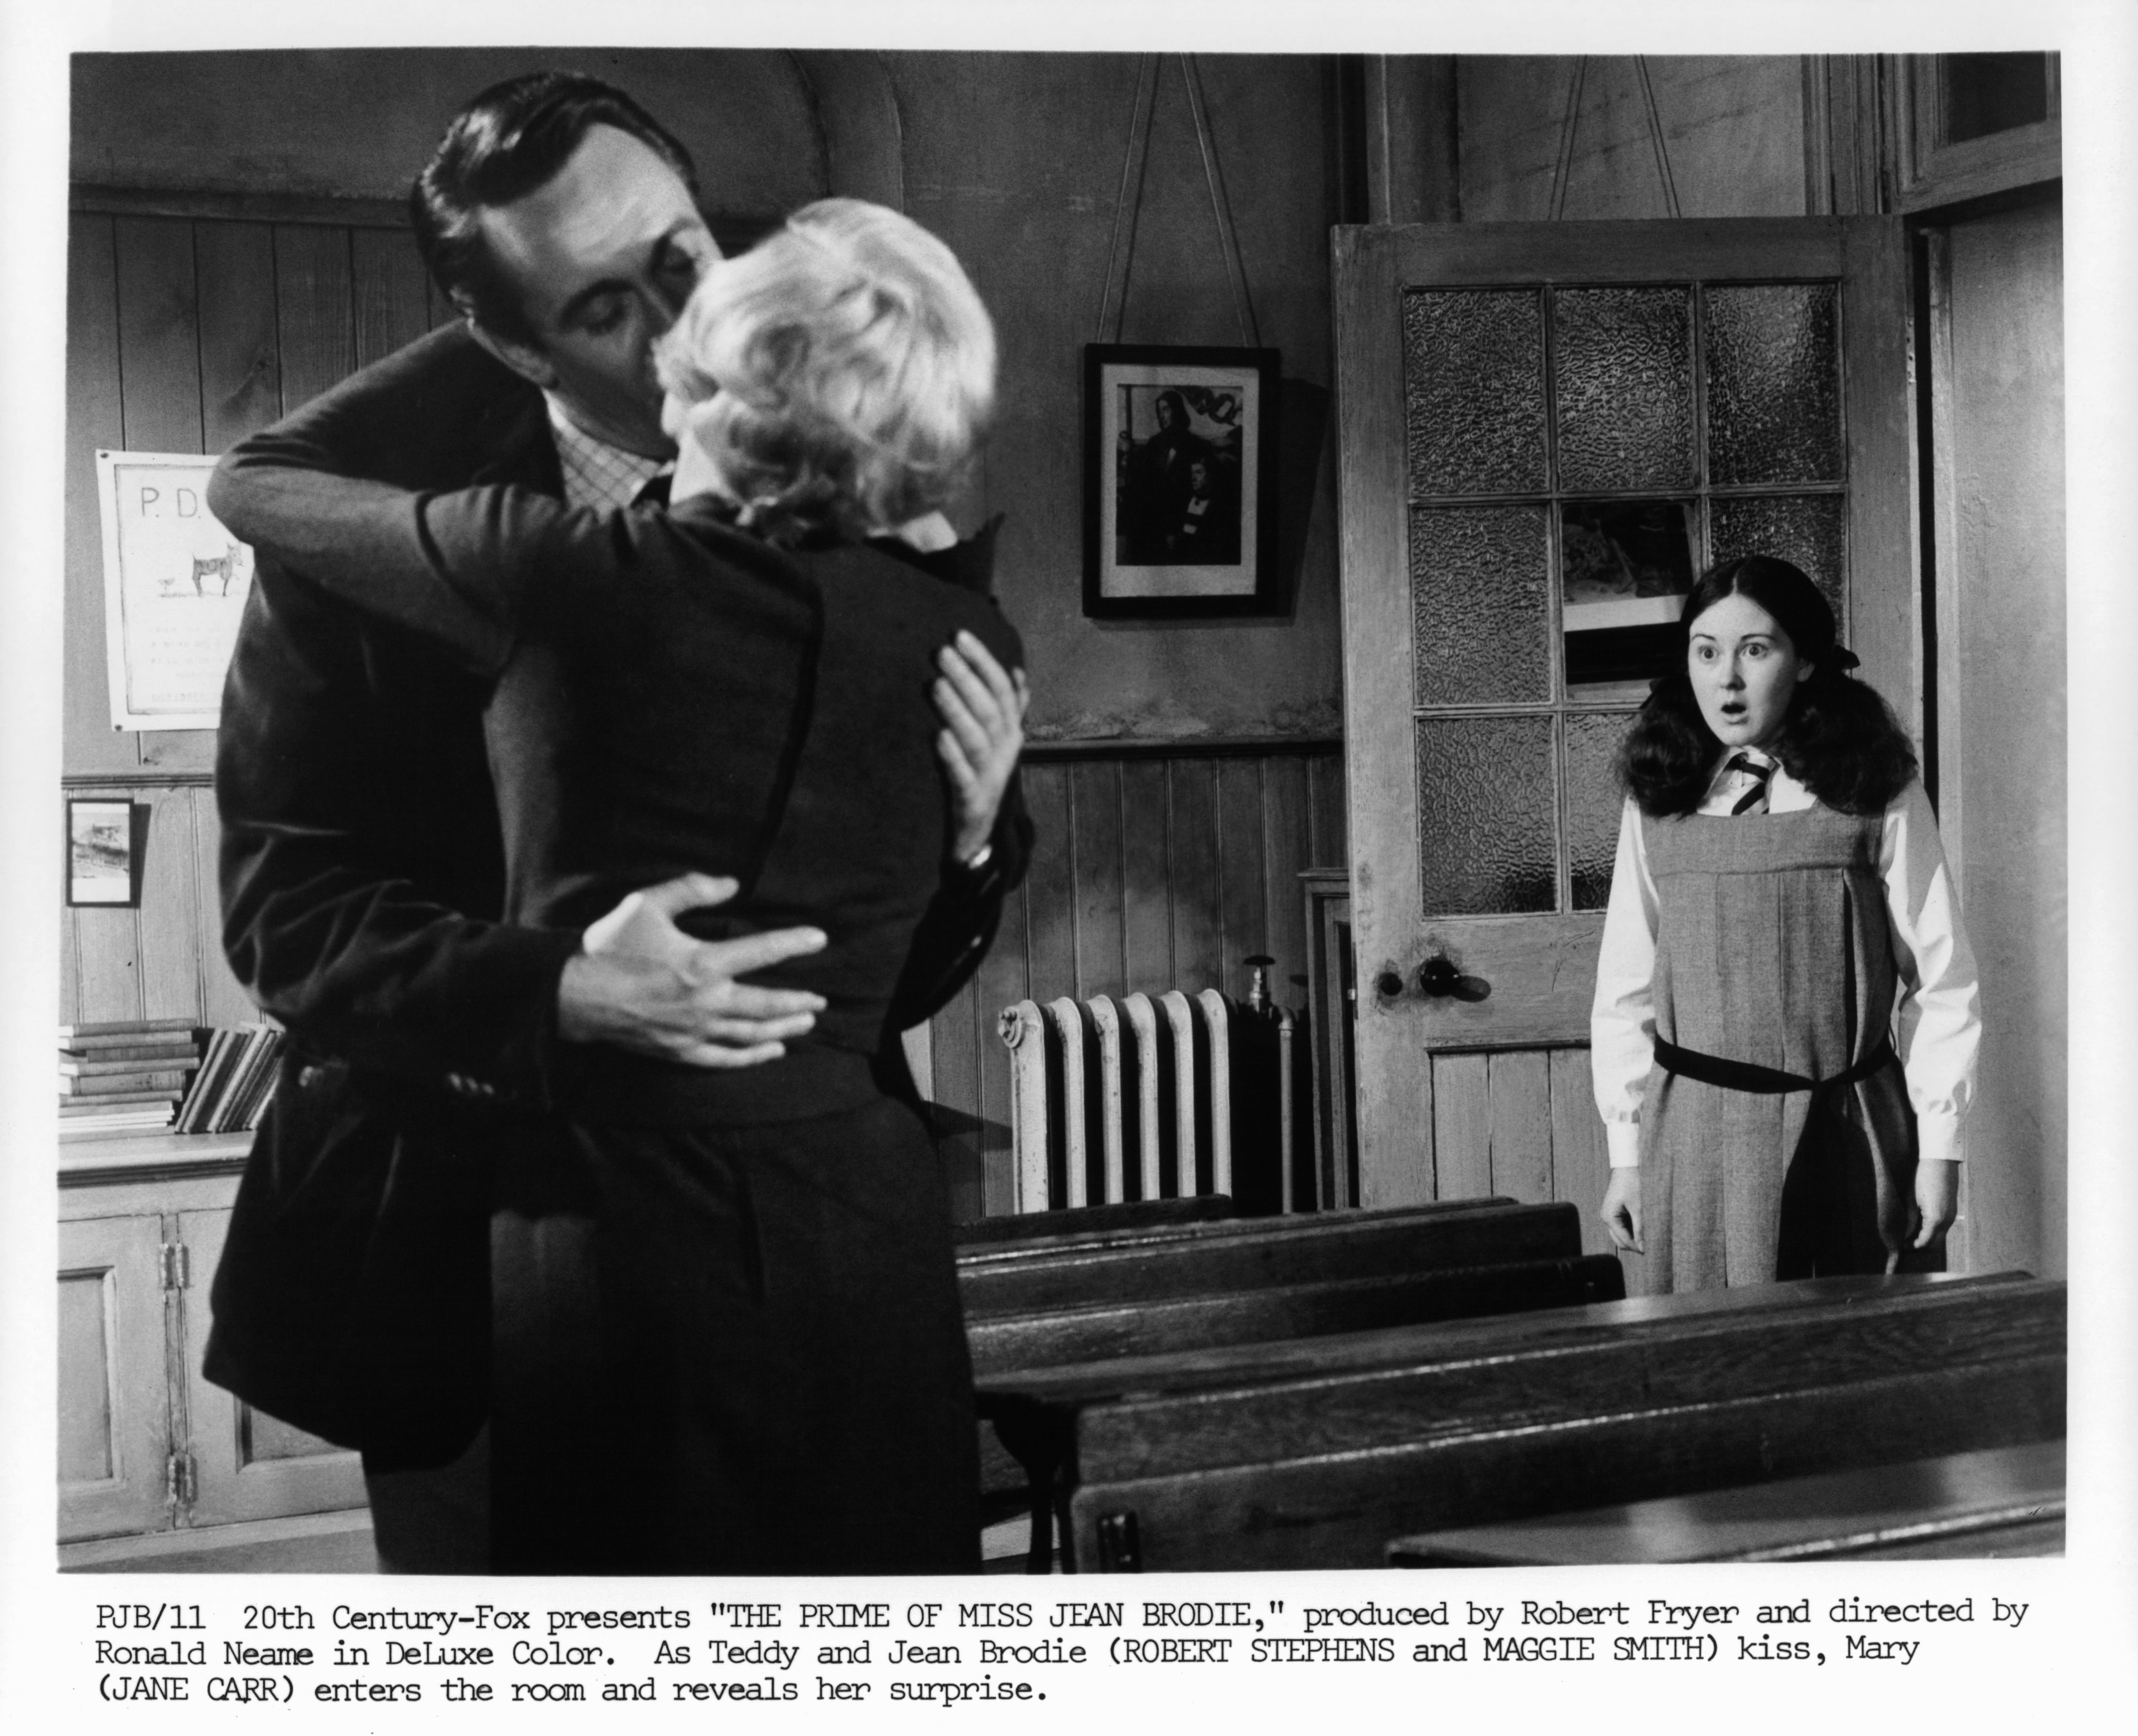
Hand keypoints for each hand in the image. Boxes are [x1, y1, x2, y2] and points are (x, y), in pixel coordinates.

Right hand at [556, 873, 826, 1067]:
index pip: (763, 951)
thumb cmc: (610, 946)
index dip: (794, 943)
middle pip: (766, 1004)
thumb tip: (731, 883)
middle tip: (821, 1000)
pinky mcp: (680, 1051)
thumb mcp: (647, 904)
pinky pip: (725, 1059)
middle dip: (798, 1001)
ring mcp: (693, 1031)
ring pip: (751, 1034)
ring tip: (807, 1022)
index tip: (819, 939)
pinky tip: (772, 1051)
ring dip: (784, 1027)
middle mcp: (705, 1002)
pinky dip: (752, 1057)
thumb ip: (692, 889)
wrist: (573, 995)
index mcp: (702, 963)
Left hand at [935, 630, 1027, 864]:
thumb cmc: (982, 779)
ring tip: (936, 685)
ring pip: (977, 739)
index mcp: (1011, 733)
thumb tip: (1018, 672)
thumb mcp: (998, 742)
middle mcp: (1005, 751)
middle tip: (942, 653)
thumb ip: (1011, 708)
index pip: (1003, 689)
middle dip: (967, 678)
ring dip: (957, 711)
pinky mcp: (972, 801)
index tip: (959, 635)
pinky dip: (952, 756)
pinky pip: (963, 777)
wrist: (978, 838)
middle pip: (990, 709)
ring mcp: (990, 777)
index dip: (983, 661)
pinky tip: (938, 737)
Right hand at [1600, 1168, 1643, 1254]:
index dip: (1635, 1247)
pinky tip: (1640, 1229)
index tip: (1646, 1252)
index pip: (1622, 1239)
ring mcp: (1608, 1215)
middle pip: (1618, 1239)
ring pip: (1619, 1234)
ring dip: (1631, 1237)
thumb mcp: (1637, 1208)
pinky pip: (1620, 1226)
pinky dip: (1629, 1230)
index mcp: (1609, 1217)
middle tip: (1647, 1248)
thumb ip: (1639, 1229)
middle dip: (1632, 1244)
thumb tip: (1642, 1247)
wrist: (1625, 1169)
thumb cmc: (1631, 1186)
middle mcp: (1606, 1217)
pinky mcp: (1612, 1212)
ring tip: (1645, 1238)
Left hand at [1911, 1158, 1958, 1249]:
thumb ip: (1910, 1221)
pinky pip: (1943, 1227)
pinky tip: (1920, 1224)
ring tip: (1910, 1233)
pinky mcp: (1952, 1211)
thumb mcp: (1911, 1200)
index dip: (1912, 1246)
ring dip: (1927, 1238)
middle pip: (1934, 1244)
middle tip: (1905, 1242)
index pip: (1924, 1243)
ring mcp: (1952, 1216)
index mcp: (1936, 1219)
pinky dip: (1932, 1230)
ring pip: (1940, 1236)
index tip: (1900, 1245)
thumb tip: (1904, 1236)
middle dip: (1920, 1246)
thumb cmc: (1922, 1178)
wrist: (1940, 1162)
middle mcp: (1947, 1221)